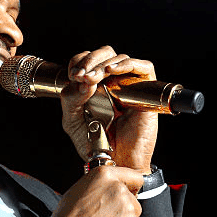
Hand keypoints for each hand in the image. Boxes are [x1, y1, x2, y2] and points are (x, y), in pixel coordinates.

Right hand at [46, 165, 144, 216]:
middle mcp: (119, 189)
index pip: (134, 177)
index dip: (131, 188)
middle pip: (133, 201)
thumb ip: (100, 187)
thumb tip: (109, 190)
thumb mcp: (78, 191)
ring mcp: (128, 209)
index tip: (129, 194)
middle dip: (123, 211)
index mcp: (105, 175)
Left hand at [60, 46, 158, 172]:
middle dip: (90, 60)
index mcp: (93, 86)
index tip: (73, 76)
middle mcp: (111, 83)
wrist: (115, 162)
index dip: (79, 62)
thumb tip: (84, 80)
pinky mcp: (145, 91)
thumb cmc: (96, 144)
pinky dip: (128, 63)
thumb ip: (71, 99)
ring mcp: (128, 86)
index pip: (86, 60)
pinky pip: (143, 67)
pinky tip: (112, 70)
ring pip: (120, 58)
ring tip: (93, 78)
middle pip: (104, 54)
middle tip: (82, 75)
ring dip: (103, 63)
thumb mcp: (72, 121)